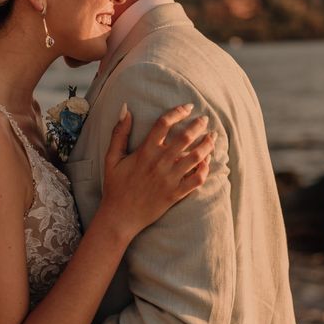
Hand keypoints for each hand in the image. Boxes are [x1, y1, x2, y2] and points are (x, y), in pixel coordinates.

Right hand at [100, 103, 214, 239]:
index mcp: (144, 152)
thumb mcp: (111, 158)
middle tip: (205, 119)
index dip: (177, 112)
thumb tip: (125, 108)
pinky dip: (205, 170)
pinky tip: (208, 162)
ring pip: (195, 157)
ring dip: (207, 145)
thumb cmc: (115, 186)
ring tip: (212, 137)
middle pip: (185, 138)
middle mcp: (159, 163)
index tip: (187, 107)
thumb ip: (119, 133)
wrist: (120, 217)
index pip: (164, 124)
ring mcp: (169, 179)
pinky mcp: (176, 194)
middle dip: (198, 125)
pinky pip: (196, 180)